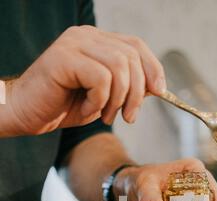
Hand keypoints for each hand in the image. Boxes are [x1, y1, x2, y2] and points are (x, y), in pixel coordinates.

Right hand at [4, 26, 165, 135]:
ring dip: (119, 100)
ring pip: (119, 67)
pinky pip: (100, 79)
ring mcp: (74, 44)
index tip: (160, 91)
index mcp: (97, 42)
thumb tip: (156, 87)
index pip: (135, 46)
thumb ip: (127, 88)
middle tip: (129, 117)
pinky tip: (86, 110)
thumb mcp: (104, 99)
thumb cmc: (62, 106)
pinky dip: (99, 101)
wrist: (26, 114)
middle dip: (138, 93)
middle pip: (131, 56)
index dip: (153, 67)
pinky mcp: (64, 57)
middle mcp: (86, 36)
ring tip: (106, 116)